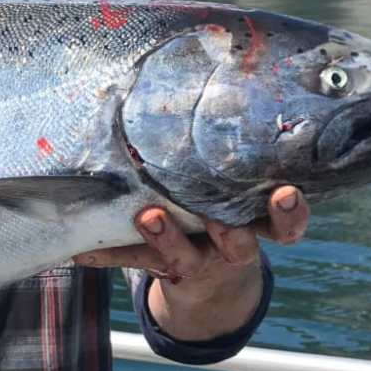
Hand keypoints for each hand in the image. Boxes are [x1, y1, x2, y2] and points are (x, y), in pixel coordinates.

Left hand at [74, 186, 308, 339]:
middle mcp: (230, 249)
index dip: (289, 213)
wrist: (209, 284)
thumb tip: (224, 86)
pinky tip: (81, 250)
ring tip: (147, 215)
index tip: (285, 192)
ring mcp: (194, 263)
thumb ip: (236, 163)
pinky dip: (106, 255)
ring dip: (167, 238)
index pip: (285, 225)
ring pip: (183, 258)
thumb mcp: (239, 195)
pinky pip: (130, 261)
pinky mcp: (157, 268)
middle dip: (229, 231)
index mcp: (256, 228)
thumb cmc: (226, 215)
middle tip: (217, 215)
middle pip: (238, 245)